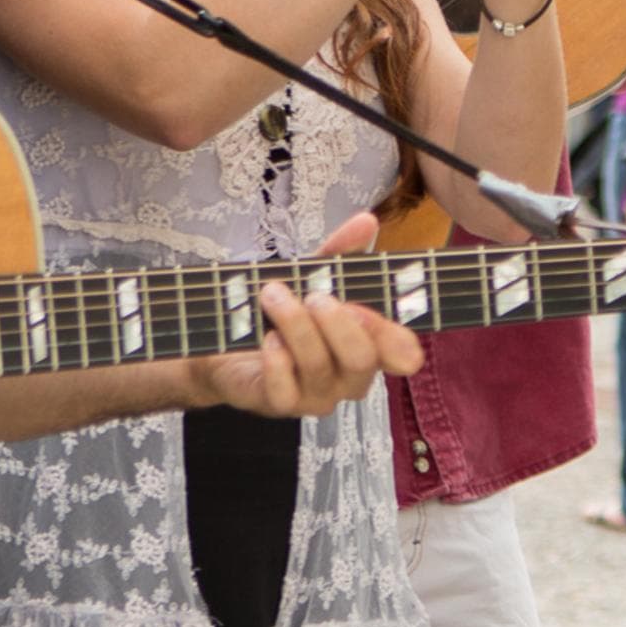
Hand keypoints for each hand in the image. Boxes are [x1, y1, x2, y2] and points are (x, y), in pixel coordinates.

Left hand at [184, 213, 425, 417]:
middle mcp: (350, 378)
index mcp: (369, 348)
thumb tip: (367, 221)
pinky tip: (265, 337)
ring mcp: (317, 396)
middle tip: (314, 295)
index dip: (394, 337)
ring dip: (295, 324)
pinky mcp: (281, 405)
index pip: (402, 354)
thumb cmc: (277, 312)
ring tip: (273, 295)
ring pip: (319, 366)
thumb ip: (339, 253)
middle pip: (362, 359)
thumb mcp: (310, 277)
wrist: (223, 339)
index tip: (365, 308)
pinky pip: (285, 386)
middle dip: (337, 322)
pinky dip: (275, 356)